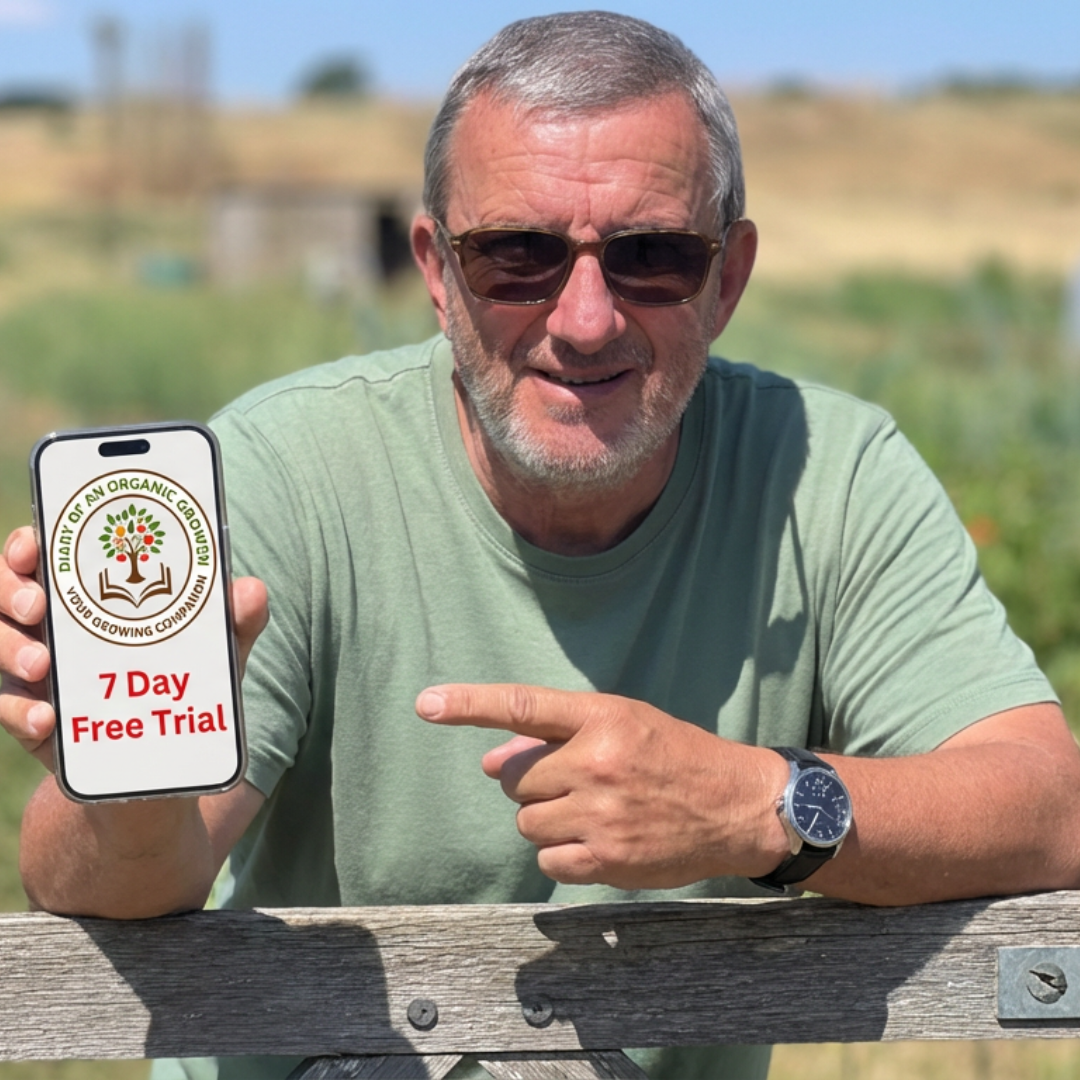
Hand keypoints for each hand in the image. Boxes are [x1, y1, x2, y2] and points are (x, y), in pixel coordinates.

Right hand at [0, 525, 268, 770]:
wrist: (162, 766)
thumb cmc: (183, 683)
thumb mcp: (216, 653)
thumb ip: (235, 622)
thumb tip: (251, 590)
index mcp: (88, 596)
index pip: (41, 554)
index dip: (26, 544)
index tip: (34, 548)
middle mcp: (49, 626)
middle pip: (3, 590)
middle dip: (10, 591)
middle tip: (38, 608)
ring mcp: (31, 671)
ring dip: (9, 649)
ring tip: (43, 665)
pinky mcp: (29, 717)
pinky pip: (3, 707)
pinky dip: (19, 710)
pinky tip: (47, 718)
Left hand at [416, 683, 788, 889]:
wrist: (738, 807)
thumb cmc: (674, 756)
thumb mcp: (623, 724)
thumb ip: (556, 736)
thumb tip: (489, 760)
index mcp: (602, 718)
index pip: (522, 706)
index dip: (468, 704)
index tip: (426, 703)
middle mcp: (597, 762)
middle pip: (516, 779)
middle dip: (535, 782)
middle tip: (578, 780)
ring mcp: (600, 815)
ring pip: (526, 822)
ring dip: (548, 818)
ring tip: (594, 810)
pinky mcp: (606, 861)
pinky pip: (546, 860)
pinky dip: (563, 853)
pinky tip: (599, 839)